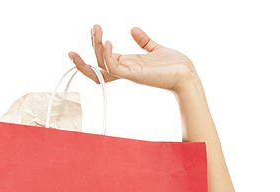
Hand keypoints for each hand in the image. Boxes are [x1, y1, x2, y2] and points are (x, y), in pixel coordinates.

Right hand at [68, 25, 197, 92]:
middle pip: (98, 63)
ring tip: (97, 30)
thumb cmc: (175, 65)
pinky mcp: (134, 75)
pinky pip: (113, 68)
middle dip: (92, 45)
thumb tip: (133, 29)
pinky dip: (106, 56)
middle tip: (94, 27)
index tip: (93, 30)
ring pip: (101, 65)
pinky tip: (108, 42)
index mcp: (129, 63)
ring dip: (96, 47)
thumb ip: (143, 41)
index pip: (104, 58)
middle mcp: (126, 69)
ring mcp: (129, 73)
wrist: (187, 74)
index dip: (96, 46)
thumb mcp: (156, 49)